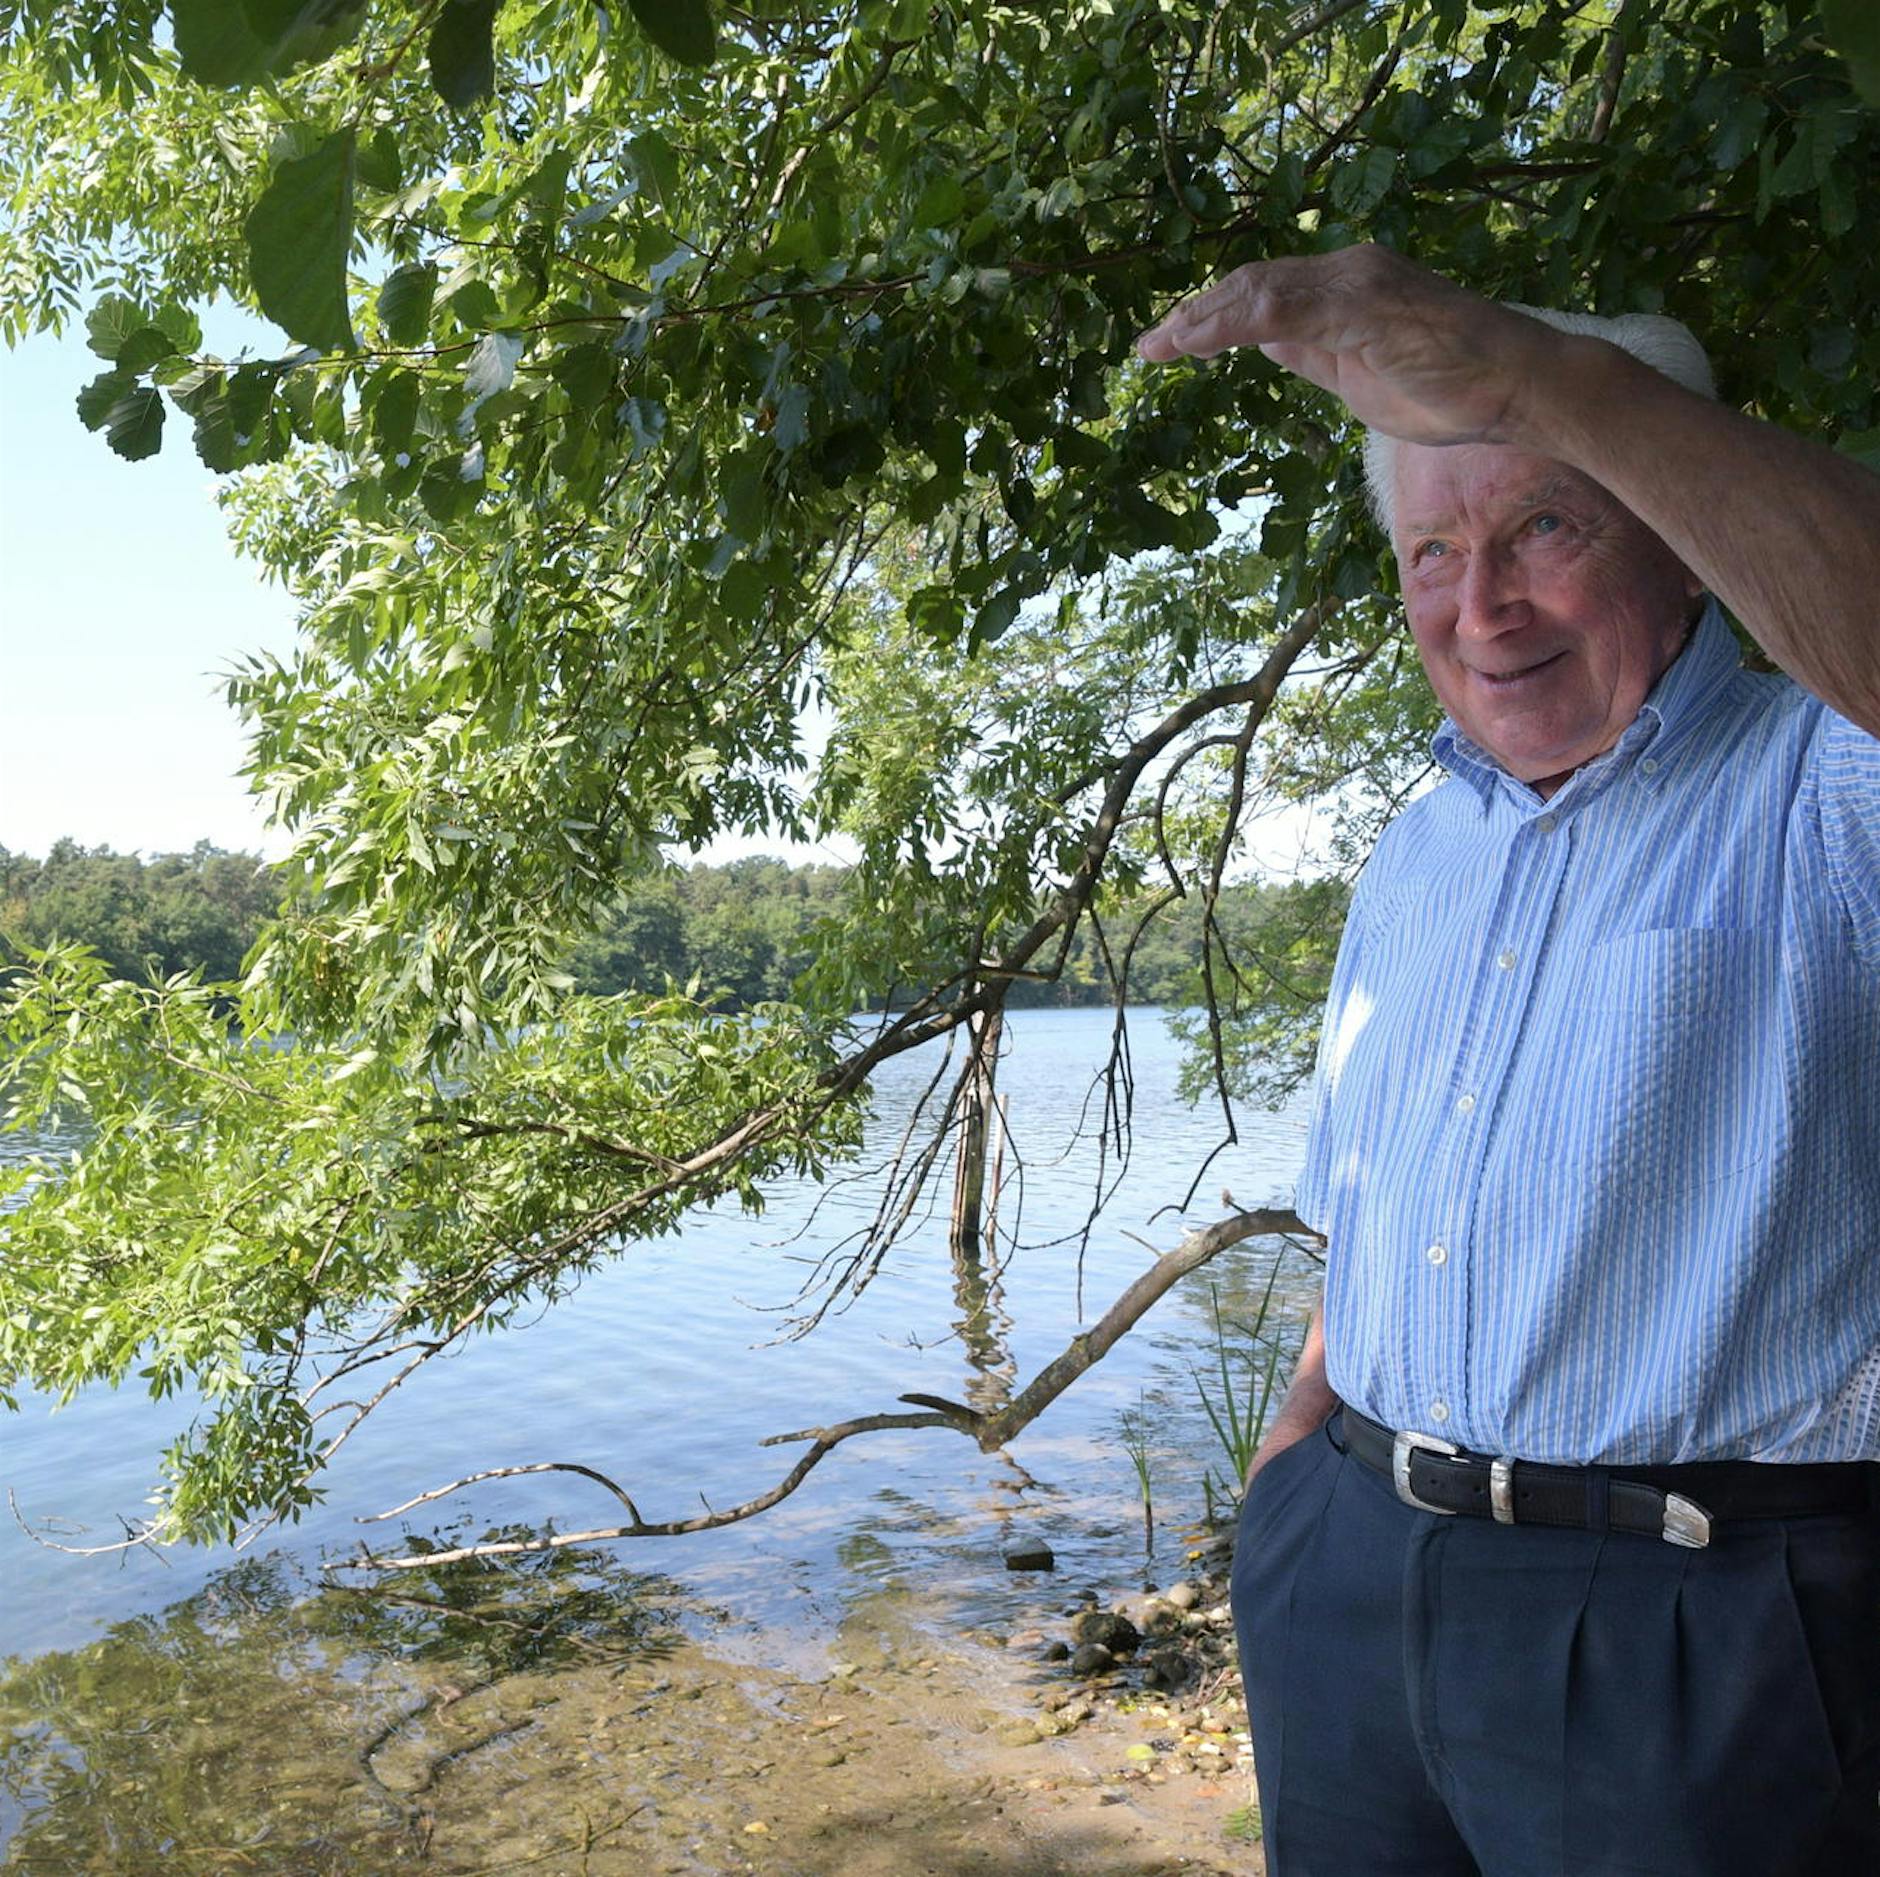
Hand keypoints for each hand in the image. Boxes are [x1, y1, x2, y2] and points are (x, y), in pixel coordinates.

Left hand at [1135, 244, 1567, 453]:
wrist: (1518, 386)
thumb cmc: (1450, 389)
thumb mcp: (1358, 378)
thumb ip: (1313, 355)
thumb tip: (1265, 344)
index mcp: (1347, 289)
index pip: (1266, 293)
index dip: (1215, 315)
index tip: (1171, 344)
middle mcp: (1349, 272)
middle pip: (1252, 283)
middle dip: (1195, 315)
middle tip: (1149, 347)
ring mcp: (1358, 283)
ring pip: (1261, 291)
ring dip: (1204, 319)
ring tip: (1161, 346)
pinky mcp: (1366, 305)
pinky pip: (1286, 309)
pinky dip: (1236, 323)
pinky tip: (1201, 343)